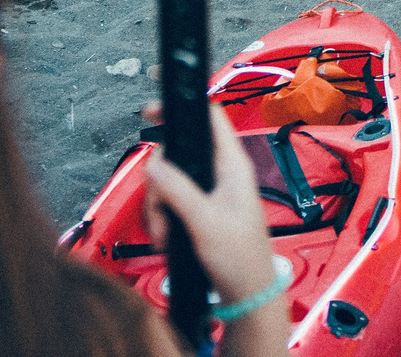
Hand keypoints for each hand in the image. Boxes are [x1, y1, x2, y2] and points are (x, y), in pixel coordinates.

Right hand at [142, 101, 283, 328]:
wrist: (247, 294)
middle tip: (158, 209)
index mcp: (233, 164)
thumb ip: (179, 190)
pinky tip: (166, 238)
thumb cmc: (240, 259)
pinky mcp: (200, 208)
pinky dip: (162, 218)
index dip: (183, 106)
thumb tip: (154, 163)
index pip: (209, 118)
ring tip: (165, 234)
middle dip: (159, 183)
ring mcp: (209, 190)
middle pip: (177, 153)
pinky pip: (171, 200)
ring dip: (159, 208)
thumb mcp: (206, 222)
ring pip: (169, 180)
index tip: (154, 109)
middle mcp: (221, 171)